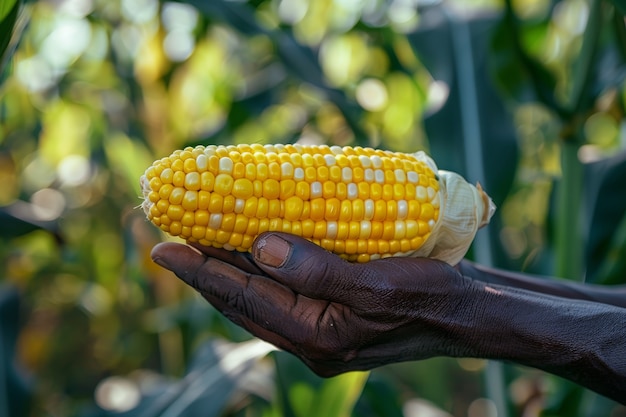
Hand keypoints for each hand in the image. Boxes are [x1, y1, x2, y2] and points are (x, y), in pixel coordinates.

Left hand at [150, 232, 477, 375]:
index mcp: (315, 338)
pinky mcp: (333, 305)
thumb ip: (318, 271)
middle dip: (204, 268)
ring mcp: (321, 322)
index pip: (244, 301)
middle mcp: (310, 335)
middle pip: (243, 299)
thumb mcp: (378, 288)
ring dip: (229, 264)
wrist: (468, 311)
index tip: (162, 247)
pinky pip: (285, 284)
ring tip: (196, 235)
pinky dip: (262, 262)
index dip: (201, 272)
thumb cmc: (432, 299)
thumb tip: (259, 244)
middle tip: (167, 236)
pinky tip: (251, 240)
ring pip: (260, 292)